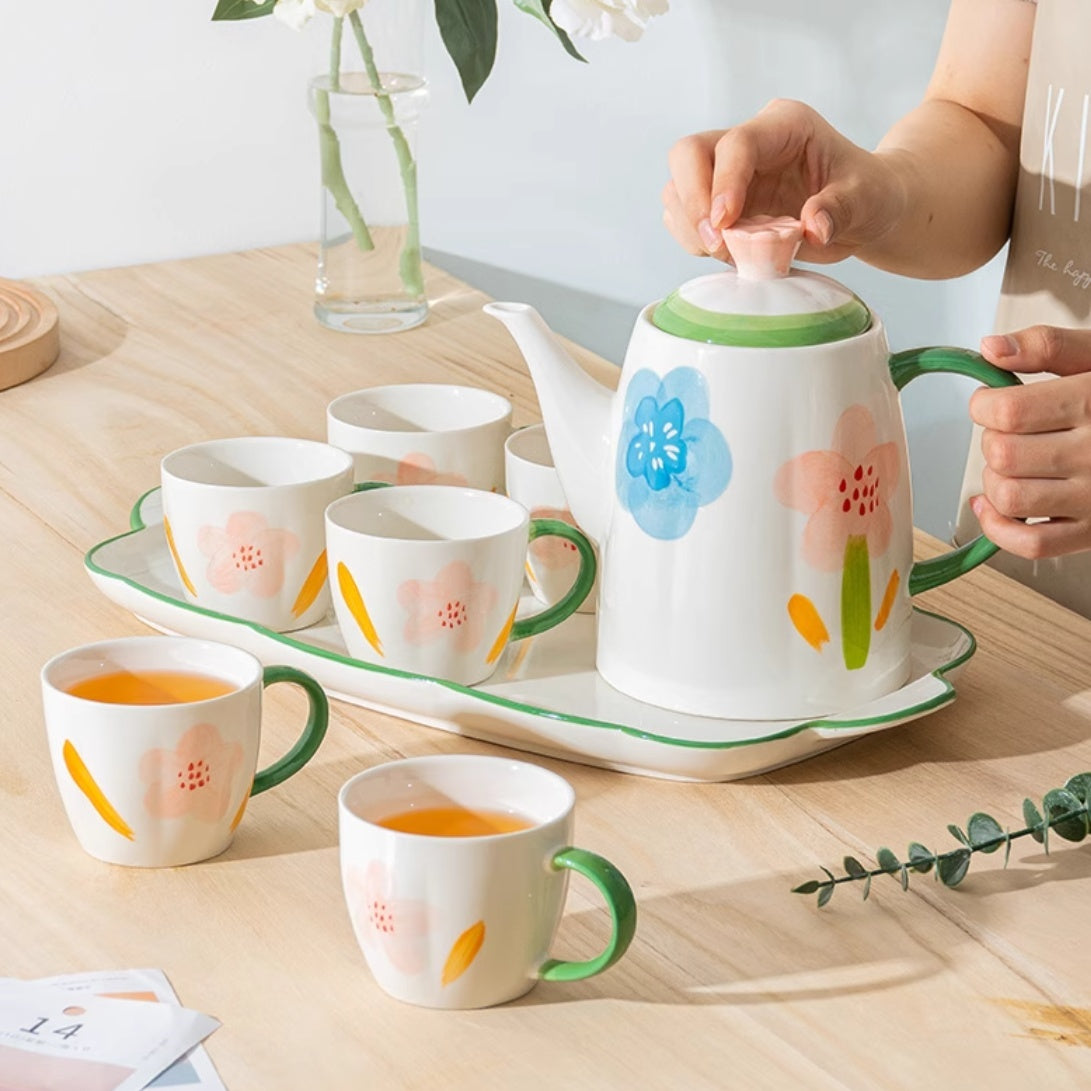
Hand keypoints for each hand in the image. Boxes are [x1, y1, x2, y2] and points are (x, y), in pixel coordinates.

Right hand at [661, 99, 907, 264]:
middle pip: (688, 154)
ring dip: (690, 227)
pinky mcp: (716, 205)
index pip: (736, 143)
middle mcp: (748, 143)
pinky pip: (682, 219)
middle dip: (691, 200)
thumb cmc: (868, 195)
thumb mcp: (868, 199)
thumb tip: (812, 227)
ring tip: (727, 254)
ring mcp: (726, 174)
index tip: (725, 224)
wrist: (862, 211)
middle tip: (714, 243)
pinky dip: (693, 241)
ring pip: (677, 188)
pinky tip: (726, 254)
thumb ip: (842, 209)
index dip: (724, 182)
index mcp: (785, 126)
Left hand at [969, 326, 1090, 558]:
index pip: (1009, 412)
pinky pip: (1032, 544)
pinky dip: (1000, 529)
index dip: (984, 405)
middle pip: (1004, 455)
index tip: (989, 401)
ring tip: (1012, 464)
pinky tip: (994, 507)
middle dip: (991, 439)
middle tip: (1008, 432)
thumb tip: (992, 348)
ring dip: (994, 480)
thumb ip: (1047, 346)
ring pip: (1010, 497)